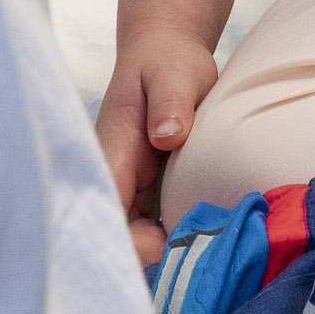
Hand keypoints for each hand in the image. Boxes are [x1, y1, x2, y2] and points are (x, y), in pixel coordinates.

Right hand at [95, 28, 220, 266]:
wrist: (167, 56)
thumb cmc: (167, 63)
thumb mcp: (173, 74)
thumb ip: (170, 102)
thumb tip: (168, 135)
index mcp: (110, 152)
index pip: (104, 207)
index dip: (125, 237)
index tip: (161, 247)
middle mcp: (115, 177)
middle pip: (119, 233)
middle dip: (149, 254)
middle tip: (199, 257)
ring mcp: (132, 187)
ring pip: (138, 235)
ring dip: (167, 250)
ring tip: (209, 255)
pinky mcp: (150, 191)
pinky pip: (156, 225)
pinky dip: (178, 236)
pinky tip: (210, 242)